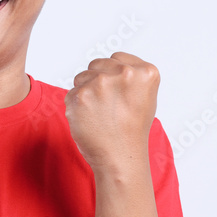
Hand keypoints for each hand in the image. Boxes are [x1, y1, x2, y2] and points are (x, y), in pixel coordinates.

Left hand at [64, 52, 159, 172]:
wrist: (121, 158)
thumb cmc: (132, 130)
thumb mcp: (145, 96)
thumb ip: (132, 75)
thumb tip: (109, 64)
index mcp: (146, 72)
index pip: (116, 58)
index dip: (113, 77)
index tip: (118, 95)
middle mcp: (125, 73)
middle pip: (96, 65)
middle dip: (97, 82)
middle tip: (107, 107)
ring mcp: (101, 83)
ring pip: (81, 78)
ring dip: (85, 93)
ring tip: (100, 114)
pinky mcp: (81, 96)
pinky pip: (71, 94)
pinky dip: (76, 107)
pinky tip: (89, 120)